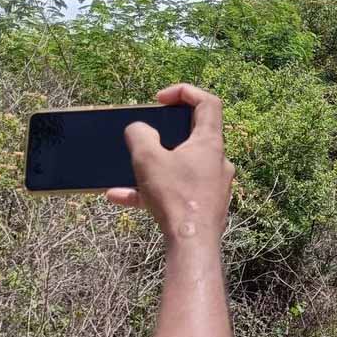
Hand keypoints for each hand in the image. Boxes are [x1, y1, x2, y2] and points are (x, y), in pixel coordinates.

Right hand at [106, 84, 234, 244]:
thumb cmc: (175, 197)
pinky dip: (151, 190)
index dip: (185, 92)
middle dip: (165, 131)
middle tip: (145, 134)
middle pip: (194, 134)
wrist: (193, 244)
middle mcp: (217, 161)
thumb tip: (140, 130)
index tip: (160, 100)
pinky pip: (176, 190)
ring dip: (152, 165)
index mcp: (210, 143)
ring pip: (180, 165)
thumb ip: (140, 135)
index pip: (208, 103)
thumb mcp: (148, 158)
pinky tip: (119, 196)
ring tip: (127, 168)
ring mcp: (214, 184)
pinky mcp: (205, 204)